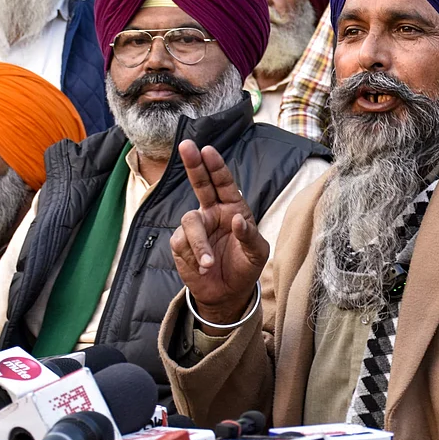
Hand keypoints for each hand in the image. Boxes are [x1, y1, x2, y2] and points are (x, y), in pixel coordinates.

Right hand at [172, 141, 268, 332]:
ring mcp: (196, 228)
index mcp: (233, 208)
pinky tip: (203, 268)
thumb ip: (249, 236)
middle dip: (193, 164)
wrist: (227, 293)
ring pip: (189, 222)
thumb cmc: (245, 266)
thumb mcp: (257, 253)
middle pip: (200, 184)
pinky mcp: (181, 244)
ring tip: (209, 263)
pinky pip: (181, 244)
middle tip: (186, 146)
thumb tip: (236, 220)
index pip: (223, 183)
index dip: (215, 166)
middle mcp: (212, 212)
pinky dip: (194, 257)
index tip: (207, 150)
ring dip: (199, 243)